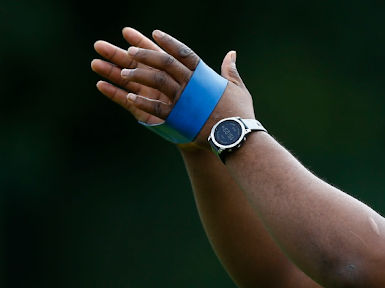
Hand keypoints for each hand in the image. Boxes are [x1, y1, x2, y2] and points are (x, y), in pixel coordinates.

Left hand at [93, 28, 254, 150]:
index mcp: (205, 76)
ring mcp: (184, 101)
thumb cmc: (240, 113)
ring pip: (157, 81)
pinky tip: (130, 98)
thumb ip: (230, 70)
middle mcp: (192, 84)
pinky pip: (156, 108)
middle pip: (165, 63)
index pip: (184, 53)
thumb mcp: (238, 88)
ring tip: (123, 73)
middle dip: (146, 55)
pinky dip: (142, 102)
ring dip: (138, 75)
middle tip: (130, 50)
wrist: (237, 135)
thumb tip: (231, 53)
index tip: (155, 34)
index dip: (169, 42)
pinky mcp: (178, 118)